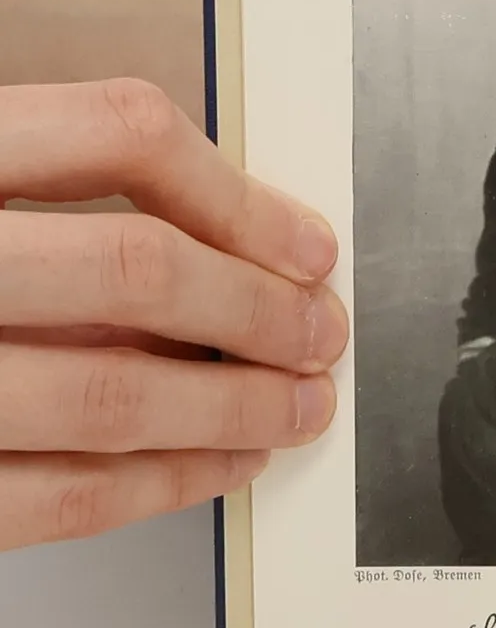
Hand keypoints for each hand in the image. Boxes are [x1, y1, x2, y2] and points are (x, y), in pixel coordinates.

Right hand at [0, 80, 347, 549]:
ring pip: (112, 393)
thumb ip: (47, 201)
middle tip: (317, 332)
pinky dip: (162, 483)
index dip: (236, 191)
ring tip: (296, 405)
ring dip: (234, 406)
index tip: (304, 241)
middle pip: (134, 268)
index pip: (118, 132)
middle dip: (258, 309)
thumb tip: (225, 246)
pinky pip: (57, 495)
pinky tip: (219, 466)